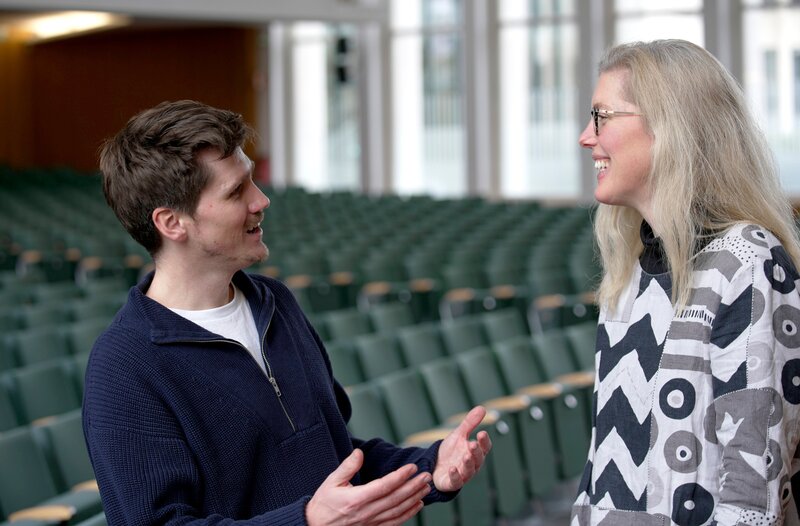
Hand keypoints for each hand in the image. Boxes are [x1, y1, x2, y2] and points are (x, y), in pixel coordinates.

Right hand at [306, 448, 430, 525]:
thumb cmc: (323, 503)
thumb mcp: (331, 481)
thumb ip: (347, 466)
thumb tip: (359, 452)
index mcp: (356, 499)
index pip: (384, 486)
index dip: (400, 476)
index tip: (412, 467)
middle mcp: (366, 512)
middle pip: (396, 498)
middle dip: (413, 486)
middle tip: (426, 475)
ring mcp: (371, 523)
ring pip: (398, 510)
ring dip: (414, 498)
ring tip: (425, 487)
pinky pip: (395, 522)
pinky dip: (408, 514)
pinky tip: (417, 505)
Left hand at [432, 406, 491, 492]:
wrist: (435, 465)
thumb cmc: (450, 451)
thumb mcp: (459, 435)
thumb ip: (470, 423)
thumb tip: (482, 408)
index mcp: (475, 452)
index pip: (484, 447)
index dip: (484, 441)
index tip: (481, 433)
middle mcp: (472, 464)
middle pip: (478, 459)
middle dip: (476, 452)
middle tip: (473, 444)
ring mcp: (463, 474)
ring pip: (469, 470)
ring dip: (468, 463)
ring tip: (466, 456)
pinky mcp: (452, 483)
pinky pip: (456, 481)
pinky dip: (455, 475)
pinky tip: (452, 468)